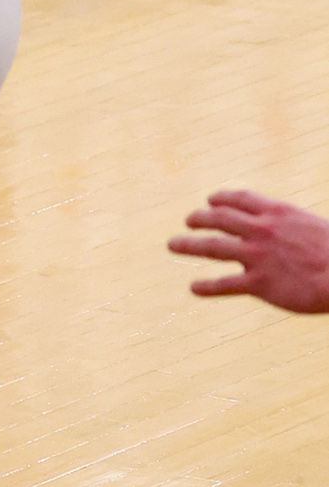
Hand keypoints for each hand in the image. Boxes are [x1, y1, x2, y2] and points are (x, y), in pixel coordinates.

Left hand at [168, 189, 328, 310]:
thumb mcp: (313, 227)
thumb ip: (293, 227)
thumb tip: (287, 229)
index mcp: (278, 212)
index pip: (241, 198)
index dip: (221, 198)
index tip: (210, 200)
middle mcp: (262, 230)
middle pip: (220, 219)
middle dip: (200, 218)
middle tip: (188, 221)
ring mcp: (257, 256)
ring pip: (213, 246)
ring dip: (189, 245)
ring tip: (173, 244)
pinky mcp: (259, 283)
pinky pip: (224, 284)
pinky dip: (206, 286)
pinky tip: (193, 288)